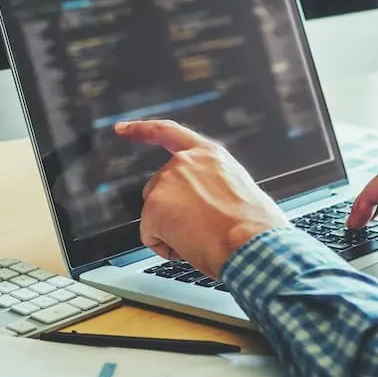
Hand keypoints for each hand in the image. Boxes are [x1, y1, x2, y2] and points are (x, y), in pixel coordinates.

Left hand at [116, 120, 290, 279]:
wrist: (252, 243)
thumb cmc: (255, 227)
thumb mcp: (239, 190)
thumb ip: (214, 185)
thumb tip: (207, 204)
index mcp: (210, 155)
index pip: (168, 133)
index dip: (142, 130)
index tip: (122, 128)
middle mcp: (185, 162)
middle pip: (158, 188)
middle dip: (170, 211)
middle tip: (202, 230)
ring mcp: (167, 182)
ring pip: (155, 215)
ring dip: (171, 230)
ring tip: (203, 238)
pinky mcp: (154, 207)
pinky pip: (150, 236)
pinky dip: (165, 247)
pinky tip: (189, 247)